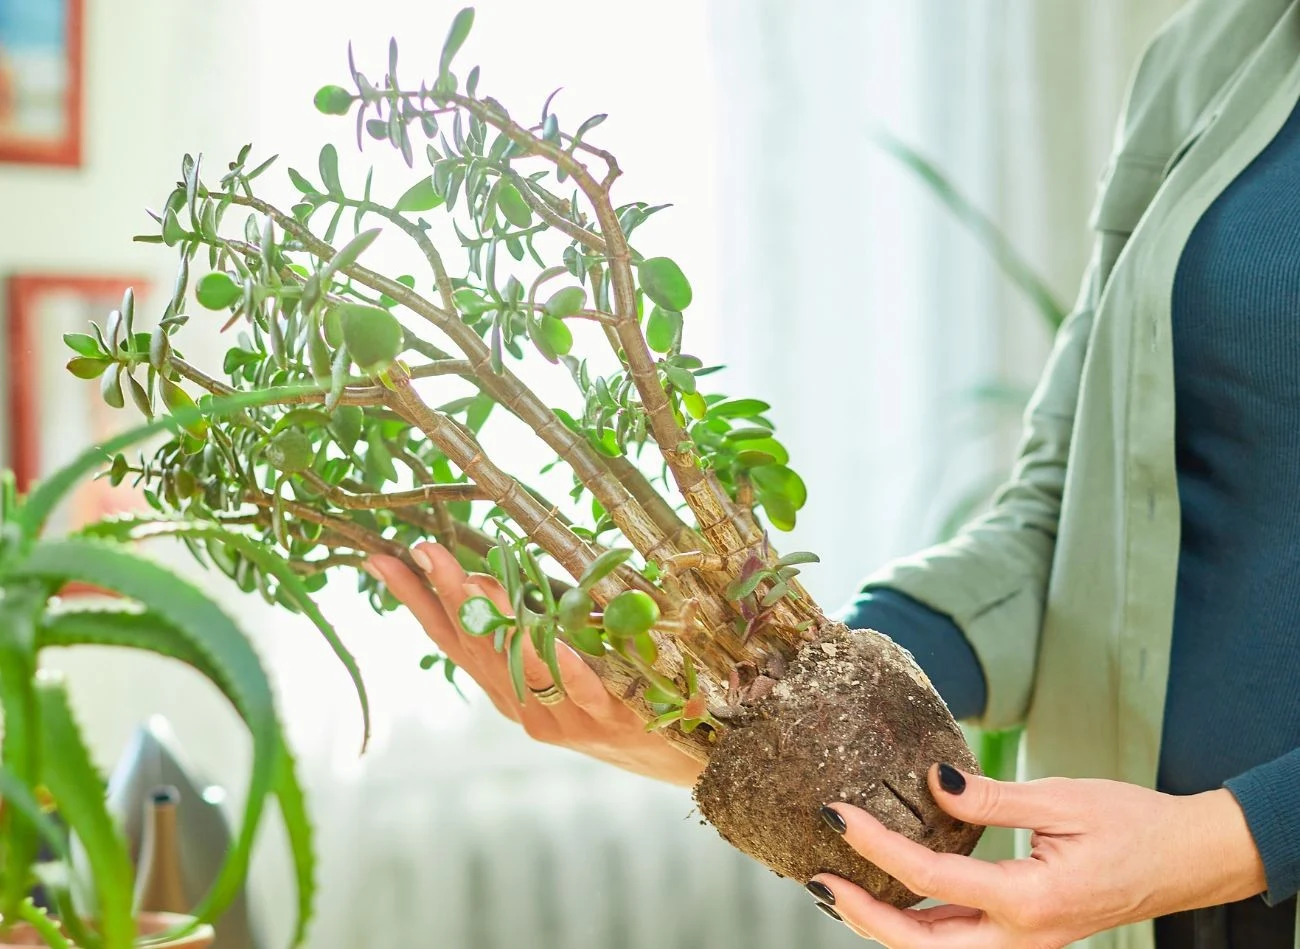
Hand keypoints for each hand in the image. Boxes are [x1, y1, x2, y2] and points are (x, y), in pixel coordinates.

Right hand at [366, 542, 705, 787]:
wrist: (676, 758)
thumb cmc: (617, 698)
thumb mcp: (567, 659)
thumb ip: (533, 625)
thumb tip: (493, 577)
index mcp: (508, 687)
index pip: (451, 638)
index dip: (416, 602)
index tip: (382, 561)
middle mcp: (522, 705)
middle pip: (474, 646)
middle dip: (444, 596)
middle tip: (420, 551)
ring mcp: (559, 717)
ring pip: (515, 664)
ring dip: (491, 618)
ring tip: (467, 578)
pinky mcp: (603, 720)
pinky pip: (575, 687)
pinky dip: (555, 659)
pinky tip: (536, 633)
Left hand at [808, 764, 1266, 947]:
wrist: (1189, 860)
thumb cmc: (1134, 823)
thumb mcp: (1060, 797)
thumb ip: (988, 797)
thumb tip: (929, 783)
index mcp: (1031, 900)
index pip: (928, 878)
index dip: (874, 844)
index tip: (835, 816)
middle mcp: (1024, 937)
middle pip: (920, 944)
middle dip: (861, 915)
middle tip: (817, 878)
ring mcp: (1026, 946)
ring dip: (885, 925)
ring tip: (840, 887)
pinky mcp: (1026, 938)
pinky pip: (959, 941)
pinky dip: (918, 923)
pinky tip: (892, 895)